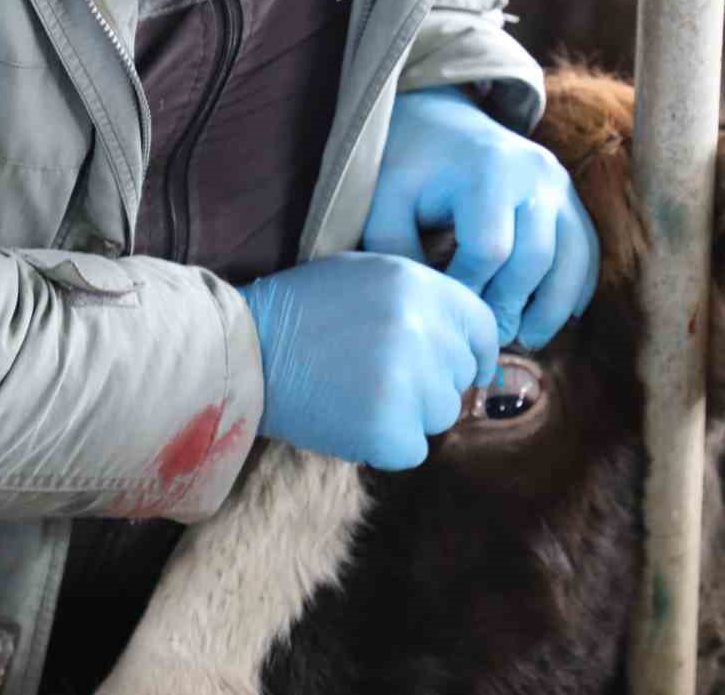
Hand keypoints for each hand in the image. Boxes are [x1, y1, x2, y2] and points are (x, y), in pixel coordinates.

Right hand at [240, 253, 497, 469]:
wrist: (243, 352)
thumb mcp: (366, 275)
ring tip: (358, 394)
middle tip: (380, 377)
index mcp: (418, 286)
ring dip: (409, 413)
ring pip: (441, 414)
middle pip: (461, 375)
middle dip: (431, 382)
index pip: (481, 327)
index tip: (461, 366)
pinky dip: (385, 444)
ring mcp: (407, 382)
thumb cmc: (301, 312)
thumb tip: (473, 341)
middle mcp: (421, 330)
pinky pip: (413, 449)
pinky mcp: (388, 428)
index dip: (473, 351)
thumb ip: (422, 298)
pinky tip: (349, 419)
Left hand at [364, 86, 598, 347]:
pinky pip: (586, 249)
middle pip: (534, 258)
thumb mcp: (386, 201)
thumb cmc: (408, 165)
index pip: (489, 249)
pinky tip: (561, 318)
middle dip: (511, 305)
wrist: (441, 120)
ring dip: (554, 307)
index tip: (448, 310)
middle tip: (490, 337)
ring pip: (573, 258)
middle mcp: (535, 174)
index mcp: (488, 171)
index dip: (469, 289)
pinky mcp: (569, 195)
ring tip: (528, 340)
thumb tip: (429, 304)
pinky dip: (577, 286)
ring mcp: (559, 183)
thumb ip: (396, 250)